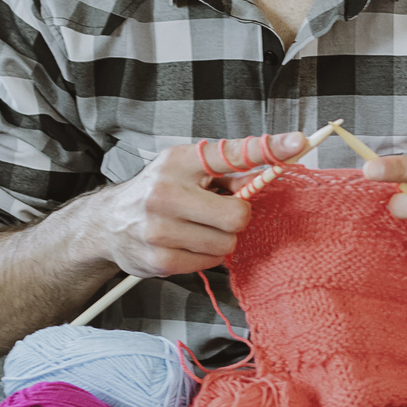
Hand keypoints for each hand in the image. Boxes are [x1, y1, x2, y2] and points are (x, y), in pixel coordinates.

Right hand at [85, 132, 311, 279]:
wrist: (107, 222)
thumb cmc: (157, 191)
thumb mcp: (186, 170)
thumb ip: (227, 171)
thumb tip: (268, 173)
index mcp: (179, 161)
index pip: (232, 153)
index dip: (269, 148)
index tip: (298, 143)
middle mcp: (166, 191)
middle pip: (237, 215)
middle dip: (235, 217)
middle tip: (217, 213)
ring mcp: (160, 228)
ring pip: (226, 244)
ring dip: (219, 240)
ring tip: (196, 228)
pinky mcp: (159, 259)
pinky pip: (208, 263)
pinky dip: (204, 257)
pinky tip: (185, 244)